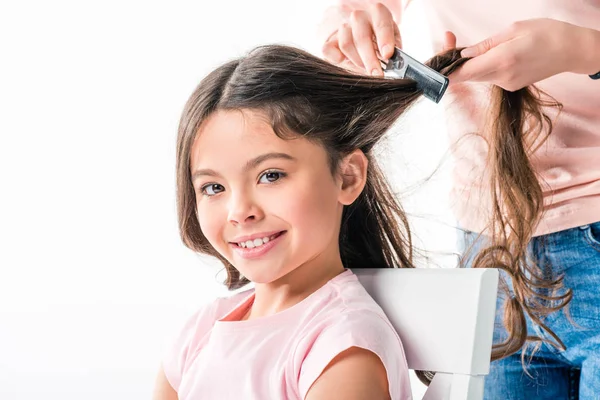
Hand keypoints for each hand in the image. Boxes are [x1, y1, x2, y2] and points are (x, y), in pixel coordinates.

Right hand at [322, 3, 400, 75]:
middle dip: (370, 58)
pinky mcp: (331, 41)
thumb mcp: (392, 44)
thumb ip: (395, 52)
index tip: (387, 55)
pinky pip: (327, 48)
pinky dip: (335, 57)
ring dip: (357, 60)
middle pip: (361, 36)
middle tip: (377, 74)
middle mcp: (360, 17)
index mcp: (378, 13)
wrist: (366, 44)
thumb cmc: (381, 44)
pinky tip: (343, 61)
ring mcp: (344, 28)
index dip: (384, 39)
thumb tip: (397, 63)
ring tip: (365, 68)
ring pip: (346, 43)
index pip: (381, 23)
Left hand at [451, 18, 599, 90]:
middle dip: (453, 62)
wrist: (572, 50)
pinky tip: (486, 55)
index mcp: (502, 61)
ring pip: (477, 76)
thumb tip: (464, 55)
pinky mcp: (511, 86)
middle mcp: (502, 77)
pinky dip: (482, 67)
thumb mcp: (514, 30)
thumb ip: (486, 45)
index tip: (433, 68)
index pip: (464, 73)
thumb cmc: (547, 33)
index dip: (445, 72)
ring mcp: (507, 84)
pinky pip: (489, 77)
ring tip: (463, 46)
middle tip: (447, 41)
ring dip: (467, 64)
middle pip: (467, 76)